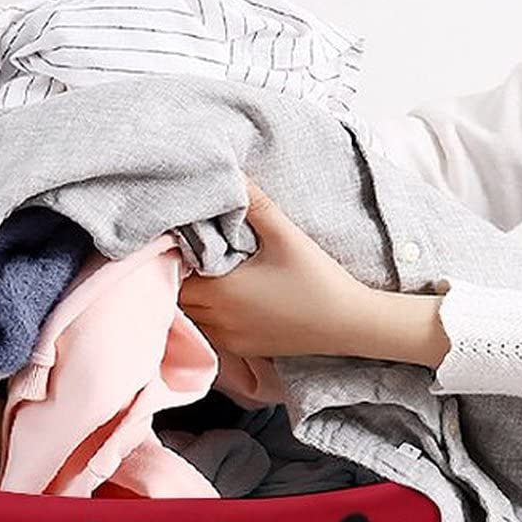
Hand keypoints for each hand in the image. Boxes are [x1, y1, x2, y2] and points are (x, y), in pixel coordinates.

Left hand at [179, 179, 450, 368]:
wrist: (347, 324)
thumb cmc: (316, 279)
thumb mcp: (285, 235)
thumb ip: (255, 204)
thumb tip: (233, 172)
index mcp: (220, 292)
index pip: (174, 276)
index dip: (173, 258)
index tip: (183, 240)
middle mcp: (217, 320)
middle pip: (177, 299)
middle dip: (180, 278)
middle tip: (192, 254)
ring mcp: (228, 339)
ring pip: (192, 318)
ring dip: (194, 299)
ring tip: (207, 276)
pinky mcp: (241, 349)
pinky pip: (210, 333)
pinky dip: (210, 317)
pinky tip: (227, 300)